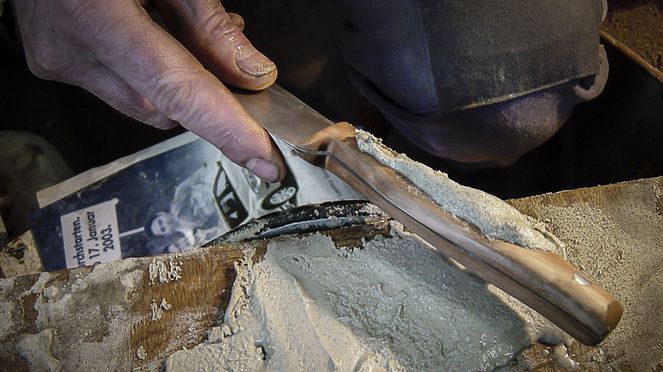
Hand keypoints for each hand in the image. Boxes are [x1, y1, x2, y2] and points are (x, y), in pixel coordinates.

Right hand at [13, 0, 284, 181]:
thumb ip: (206, 21)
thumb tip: (252, 74)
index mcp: (92, 11)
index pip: (175, 90)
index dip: (225, 129)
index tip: (264, 161)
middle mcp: (67, 47)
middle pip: (161, 107)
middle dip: (206, 96)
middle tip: (238, 68)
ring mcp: (57, 59)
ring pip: (141, 103)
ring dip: (177, 84)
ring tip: (193, 35)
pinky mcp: (54, 62)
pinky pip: (118, 88)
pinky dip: (149, 75)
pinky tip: (162, 39)